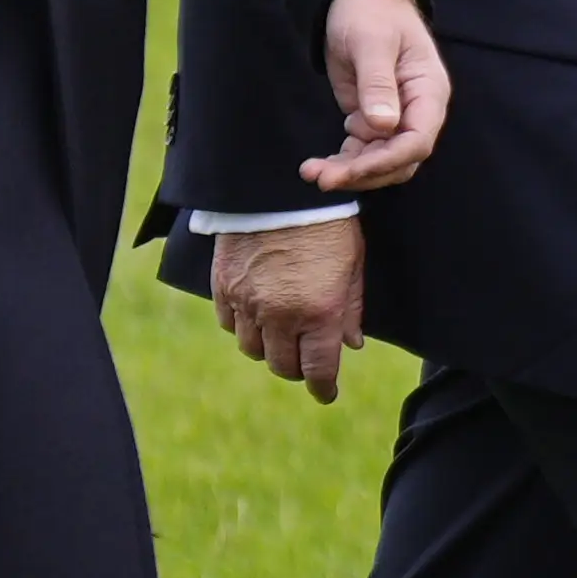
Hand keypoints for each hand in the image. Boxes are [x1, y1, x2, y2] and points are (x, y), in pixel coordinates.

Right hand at [212, 218, 364, 402]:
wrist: (280, 184)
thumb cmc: (326, 220)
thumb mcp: (352, 262)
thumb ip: (351, 307)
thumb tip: (351, 343)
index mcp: (319, 313)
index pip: (319, 371)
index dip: (323, 389)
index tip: (326, 393)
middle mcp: (281, 316)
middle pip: (283, 366)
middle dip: (298, 368)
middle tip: (305, 359)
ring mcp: (248, 303)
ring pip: (253, 349)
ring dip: (268, 348)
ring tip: (279, 335)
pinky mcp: (224, 286)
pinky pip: (229, 323)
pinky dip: (242, 325)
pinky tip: (254, 313)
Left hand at [306, 0, 449, 194]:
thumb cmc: (370, 10)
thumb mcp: (371, 41)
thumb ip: (378, 83)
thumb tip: (385, 126)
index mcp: (427, 91)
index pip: (417, 140)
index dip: (387, 160)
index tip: (354, 169)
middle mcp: (416, 111)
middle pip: (398, 160)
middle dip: (363, 173)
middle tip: (323, 178)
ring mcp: (393, 117)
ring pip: (378, 162)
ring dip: (348, 172)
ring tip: (311, 173)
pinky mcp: (370, 119)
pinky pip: (362, 152)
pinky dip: (342, 162)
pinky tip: (317, 164)